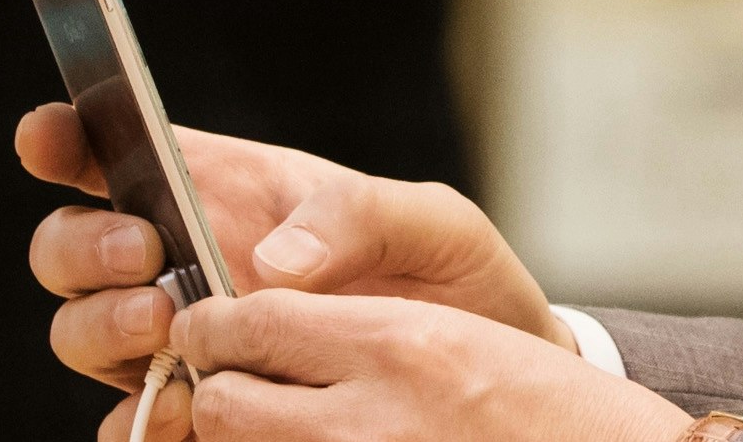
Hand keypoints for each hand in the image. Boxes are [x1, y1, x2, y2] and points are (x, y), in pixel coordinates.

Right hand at [23, 112, 578, 396]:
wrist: (476, 378)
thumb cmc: (447, 280)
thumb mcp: (429, 222)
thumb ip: (357, 216)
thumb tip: (276, 260)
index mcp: (221, 189)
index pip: (115, 153)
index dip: (63, 139)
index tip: (47, 139)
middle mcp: (180, 261)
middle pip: (71, 248)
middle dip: (85, 246)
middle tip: (146, 255)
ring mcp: (178, 339)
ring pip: (81, 331)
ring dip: (102, 325)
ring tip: (166, 324)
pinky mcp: (197, 410)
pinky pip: (132, 420)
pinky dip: (138, 419)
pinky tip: (179, 410)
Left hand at [163, 292, 692, 441]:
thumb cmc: (535, 405)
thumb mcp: (453, 331)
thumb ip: (349, 322)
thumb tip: (250, 313)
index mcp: (402, 347)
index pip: (252, 323)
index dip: (213, 323)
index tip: (207, 326)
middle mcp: (371, 425)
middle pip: (225, 403)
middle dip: (219, 389)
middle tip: (236, 383)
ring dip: (244, 437)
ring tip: (281, 422)